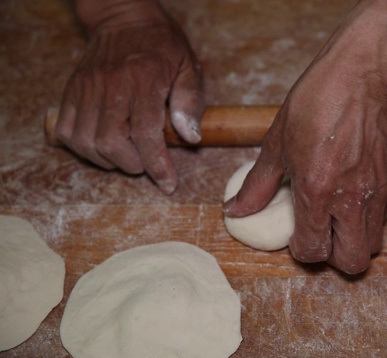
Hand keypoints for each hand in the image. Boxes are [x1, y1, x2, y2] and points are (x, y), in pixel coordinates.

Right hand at [56, 0, 202, 193]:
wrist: (124, 18)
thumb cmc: (162, 45)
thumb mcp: (188, 67)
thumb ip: (191, 102)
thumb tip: (190, 138)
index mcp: (144, 79)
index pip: (145, 132)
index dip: (157, 164)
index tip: (168, 183)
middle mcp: (111, 85)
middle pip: (111, 142)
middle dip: (133, 164)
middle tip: (147, 163)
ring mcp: (87, 88)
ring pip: (86, 141)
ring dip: (107, 160)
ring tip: (127, 156)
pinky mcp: (72, 91)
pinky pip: (67, 131)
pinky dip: (82, 148)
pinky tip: (102, 147)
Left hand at [223, 0, 386, 272]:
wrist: (360, 78)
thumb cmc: (314, 103)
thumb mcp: (276, 144)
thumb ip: (257, 185)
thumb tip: (234, 211)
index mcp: (316, 191)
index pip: (313, 250)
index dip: (301, 250)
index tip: (297, 236)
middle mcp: (351, 199)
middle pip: (353, 263)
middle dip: (334, 257)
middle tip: (321, 236)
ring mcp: (377, 192)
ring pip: (373, 246)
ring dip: (353, 240)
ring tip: (338, 218)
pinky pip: (383, 219)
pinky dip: (368, 218)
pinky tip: (353, 194)